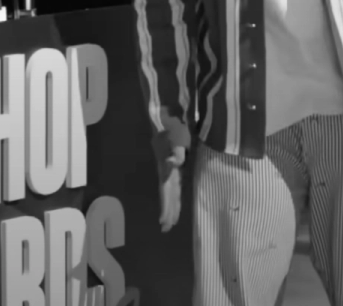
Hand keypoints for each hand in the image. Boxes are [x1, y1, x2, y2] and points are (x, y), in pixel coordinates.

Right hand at [153, 111, 189, 232]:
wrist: (166, 114)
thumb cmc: (174, 125)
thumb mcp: (177, 137)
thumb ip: (177, 151)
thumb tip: (175, 163)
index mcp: (166, 166)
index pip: (166, 191)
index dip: (166, 206)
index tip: (165, 222)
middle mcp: (165, 169)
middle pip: (166, 194)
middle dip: (167, 210)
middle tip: (166, 228)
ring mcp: (167, 166)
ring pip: (169, 190)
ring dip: (170, 204)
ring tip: (170, 220)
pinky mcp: (172, 162)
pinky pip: (173, 182)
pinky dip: (174, 193)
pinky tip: (175, 198)